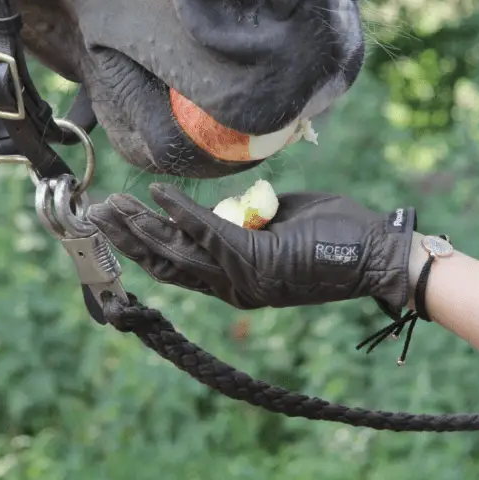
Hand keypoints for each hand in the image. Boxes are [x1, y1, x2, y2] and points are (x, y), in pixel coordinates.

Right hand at [88, 184, 415, 312]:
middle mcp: (233, 286)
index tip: (120, 220)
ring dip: (140, 225)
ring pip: (175, 251)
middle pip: (165, 262)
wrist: (379, 254)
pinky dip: (178, 209)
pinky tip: (154, 193)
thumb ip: (245, 217)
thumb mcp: (280, 223)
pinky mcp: (254, 258)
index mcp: (238, 280)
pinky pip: (205, 229)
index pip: (178, 265)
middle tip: (98, 213)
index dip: (144, 244)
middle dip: (127, 238)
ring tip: (113, 205)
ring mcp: (241, 276)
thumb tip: (222, 205)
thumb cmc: (337, 235)